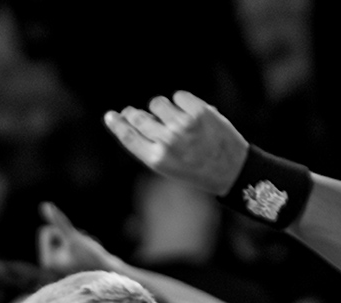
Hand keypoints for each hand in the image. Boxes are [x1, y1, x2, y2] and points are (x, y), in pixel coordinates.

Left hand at [35, 200, 123, 276]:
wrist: (112, 274)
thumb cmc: (92, 257)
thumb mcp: (74, 237)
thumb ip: (60, 222)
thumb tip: (45, 205)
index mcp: (46, 261)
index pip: (45, 231)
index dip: (61, 232)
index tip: (72, 245)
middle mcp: (50, 264)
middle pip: (54, 233)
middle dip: (70, 235)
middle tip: (81, 248)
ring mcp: (60, 263)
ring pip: (65, 236)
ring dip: (78, 238)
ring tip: (88, 251)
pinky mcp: (70, 260)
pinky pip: (73, 240)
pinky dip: (83, 242)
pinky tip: (91, 252)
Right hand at [103, 89, 250, 198]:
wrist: (229, 169)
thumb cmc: (194, 169)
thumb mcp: (166, 166)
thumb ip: (149, 144)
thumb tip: (135, 117)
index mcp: (156, 158)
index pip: (128, 136)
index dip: (117, 124)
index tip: (111, 115)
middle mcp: (167, 141)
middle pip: (139, 118)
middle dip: (133, 112)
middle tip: (132, 111)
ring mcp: (183, 124)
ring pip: (158, 103)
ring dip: (160, 107)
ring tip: (170, 116)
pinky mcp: (199, 111)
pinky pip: (179, 96)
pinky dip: (181, 101)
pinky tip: (187, 111)